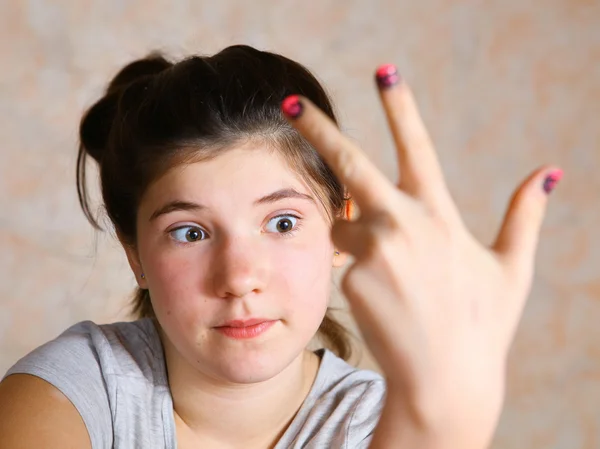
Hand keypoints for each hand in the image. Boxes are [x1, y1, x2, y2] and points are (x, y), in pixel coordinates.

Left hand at [282, 66, 561, 447]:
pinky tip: (382, 297)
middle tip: (289, 101)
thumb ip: (523, 217)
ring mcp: (375, 252)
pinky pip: (342, 260)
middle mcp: (403, 225)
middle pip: (351, 163)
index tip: (384, 71)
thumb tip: (547, 172)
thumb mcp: (509, 269)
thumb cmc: (480, 325)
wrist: (444, 381)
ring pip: (345, 225)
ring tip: (393, 276)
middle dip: (317, 127)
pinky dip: (355, 266)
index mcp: (440, 216)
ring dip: (355, 235)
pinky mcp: (352, 278)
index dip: (401, 106)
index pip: (416, 148)